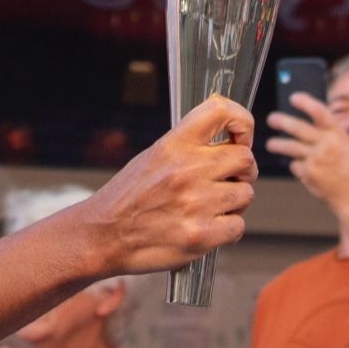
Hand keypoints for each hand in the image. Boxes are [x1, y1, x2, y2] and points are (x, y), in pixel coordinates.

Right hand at [80, 96, 255, 275]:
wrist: (103, 236)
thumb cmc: (128, 197)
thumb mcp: (153, 156)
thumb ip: (188, 147)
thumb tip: (228, 143)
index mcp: (174, 145)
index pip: (221, 112)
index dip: (241, 122)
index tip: (241, 137)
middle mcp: (187, 170)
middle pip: (245, 158)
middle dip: (244, 170)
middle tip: (231, 180)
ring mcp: (195, 204)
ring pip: (245, 194)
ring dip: (235, 202)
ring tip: (214, 208)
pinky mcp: (200, 236)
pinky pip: (238, 225)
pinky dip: (229, 229)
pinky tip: (212, 229)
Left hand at [265, 94, 348, 217]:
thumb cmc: (347, 168)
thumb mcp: (343, 144)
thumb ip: (326, 133)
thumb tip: (304, 120)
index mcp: (338, 133)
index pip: (320, 112)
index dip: (306, 102)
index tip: (294, 97)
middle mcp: (328, 143)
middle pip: (299, 128)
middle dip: (282, 121)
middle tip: (271, 118)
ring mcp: (317, 158)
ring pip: (291, 146)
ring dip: (278, 145)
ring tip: (270, 144)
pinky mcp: (309, 172)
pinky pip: (296, 165)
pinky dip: (298, 166)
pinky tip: (306, 171)